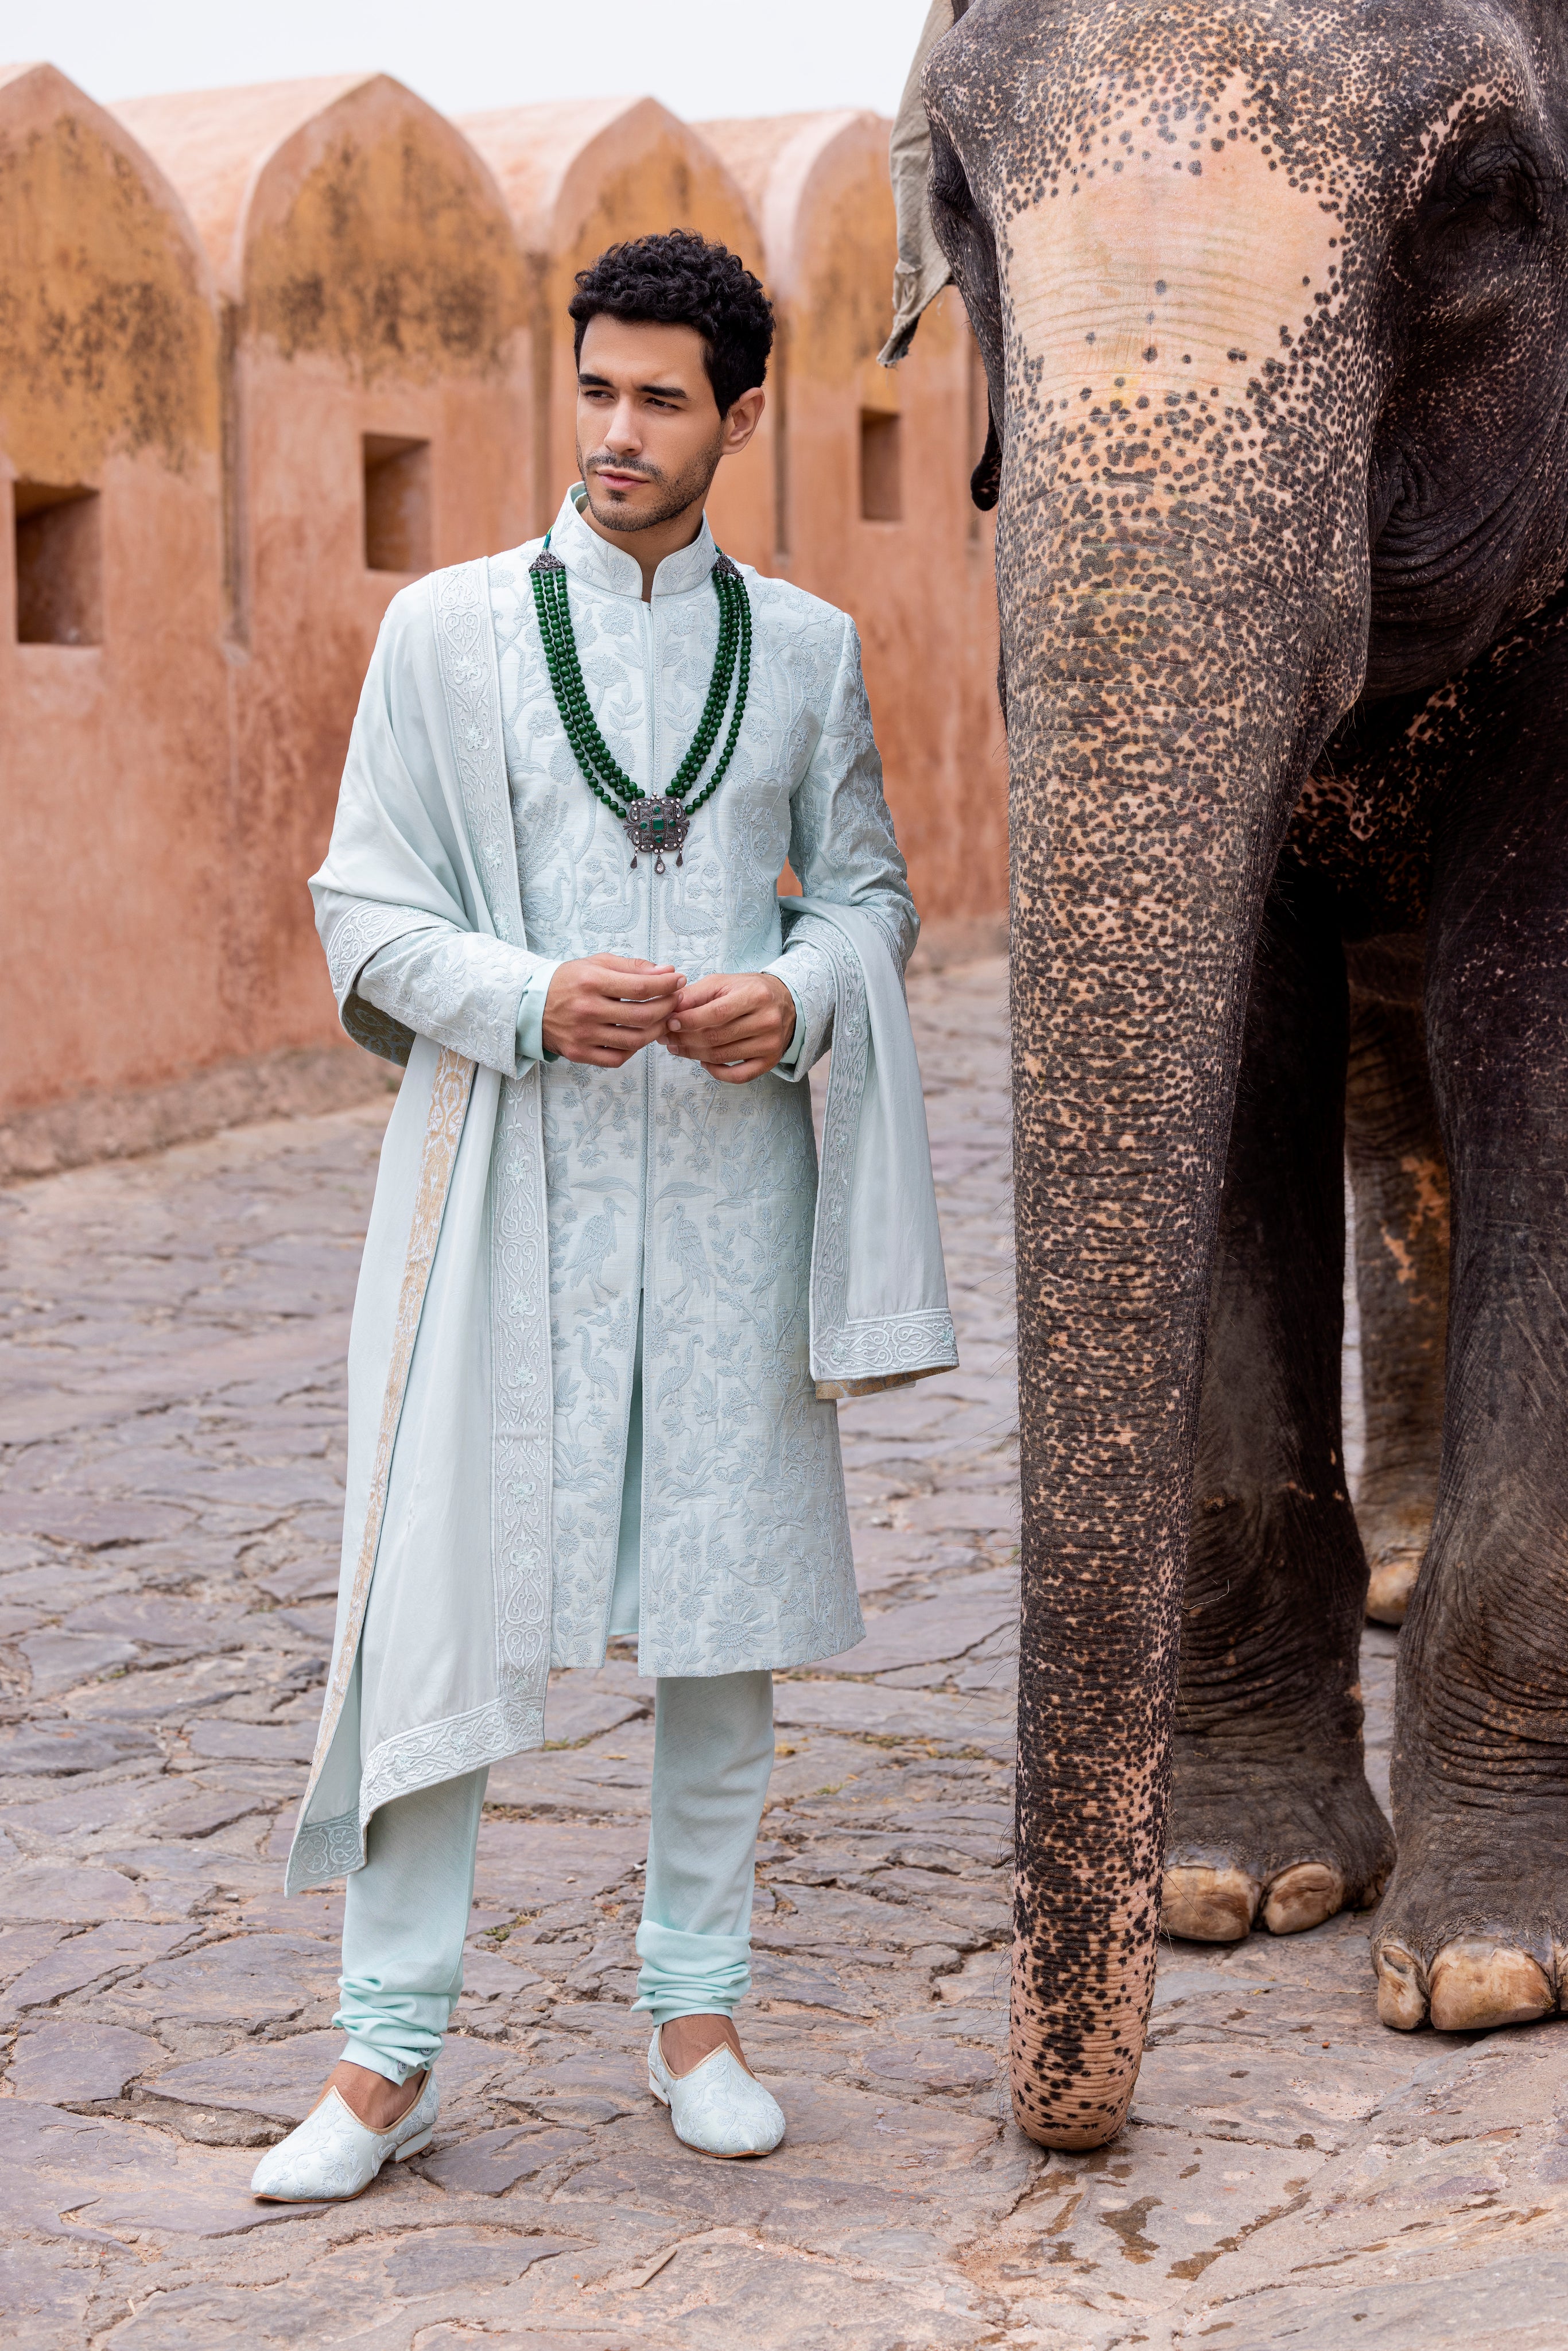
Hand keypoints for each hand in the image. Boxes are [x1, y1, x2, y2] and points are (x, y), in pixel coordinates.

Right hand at [541, 955, 684, 1066]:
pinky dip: (635, 1049)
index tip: (678, 980)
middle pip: (642, 1016)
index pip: (641, 987)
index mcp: (591, 982)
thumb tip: (667, 972)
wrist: (532, 1005)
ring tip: (663, 1019)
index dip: (666, 985)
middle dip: (667, 1007)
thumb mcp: (597, 964)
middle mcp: (587, 1010)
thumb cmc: (570, 981)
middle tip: (675, 1000)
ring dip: (656, 1030)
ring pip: (634, 1040)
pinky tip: (639, 1036)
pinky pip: (617, 1058)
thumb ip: (633, 967)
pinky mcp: (579, 1053)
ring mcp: (583, 1035)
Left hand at [664, 972, 795, 1083]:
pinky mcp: (770, 1061)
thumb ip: (696, 994)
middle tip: (666, 1037)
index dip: (690, 1020)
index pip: (717, 1013)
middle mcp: (766, 1021)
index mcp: (756, 995)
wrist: (785, 1002)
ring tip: (676, 1047)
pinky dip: (717, 1073)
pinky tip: (703, 1063)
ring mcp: (770, 1044)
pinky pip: (739, 1076)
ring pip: (723, 1057)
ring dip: (694, 1055)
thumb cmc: (748, 990)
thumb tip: (670, 1008)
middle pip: (717, 1037)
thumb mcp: (723, 983)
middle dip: (685, 1039)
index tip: (670, 1023)